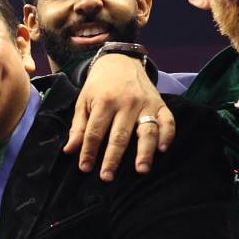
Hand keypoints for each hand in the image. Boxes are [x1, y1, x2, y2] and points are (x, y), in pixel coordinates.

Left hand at [67, 54, 174, 179]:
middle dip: (113, 158)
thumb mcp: (83, 101)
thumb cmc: (99, 86)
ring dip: (145, 152)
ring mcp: (146, 103)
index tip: (85, 168)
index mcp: (104, 102)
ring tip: (141, 170)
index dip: (89, 151)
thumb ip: (78, 127)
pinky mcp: (160, 103)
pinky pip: (168, 120)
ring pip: (147, 130)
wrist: (120, 61)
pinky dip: (168, 135)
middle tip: (107, 177)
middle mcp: (127, 103)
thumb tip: (70, 151)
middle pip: (120, 135)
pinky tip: (163, 150)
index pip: (95, 132)